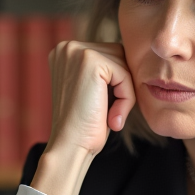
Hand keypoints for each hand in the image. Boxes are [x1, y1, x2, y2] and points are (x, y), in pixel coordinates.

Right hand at [30, 41, 135, 194]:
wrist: (70, 147)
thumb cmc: (84, 125)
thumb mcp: (91, 90)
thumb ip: (104, 70)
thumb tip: (129, 56)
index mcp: (64, 51)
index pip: (109, 54)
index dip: (116, 82)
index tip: (106, 108)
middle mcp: (67, 47)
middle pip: (118, 54)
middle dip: (121, 84)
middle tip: (111, 115)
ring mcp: (76, 52)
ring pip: (123, 63)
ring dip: (125, 92)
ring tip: (111, 117)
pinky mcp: (90, 61)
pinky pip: (125, 74)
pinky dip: (126, 98)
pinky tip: (112, 118)